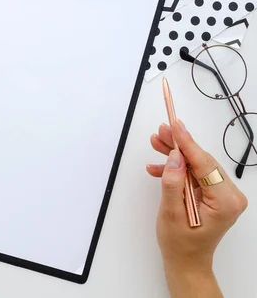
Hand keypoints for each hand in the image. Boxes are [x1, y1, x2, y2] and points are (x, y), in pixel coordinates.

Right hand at [148, 120, 247, 296]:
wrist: (186, 262)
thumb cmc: (180, 243)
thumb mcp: (171, 213)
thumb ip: (172, 183)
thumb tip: (174, 156)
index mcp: (225, 201)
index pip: (204, 164)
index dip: (187, 143)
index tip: (174, 125)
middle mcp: (230, 195)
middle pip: (202, 161)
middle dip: (179, 146)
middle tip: (160, 131)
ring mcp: (223, 195)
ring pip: (198, 165)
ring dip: (176, 155)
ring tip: (156, 142)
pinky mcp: (214, 195)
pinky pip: (195, 175)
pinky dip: (177, 169)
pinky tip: (157, 168)